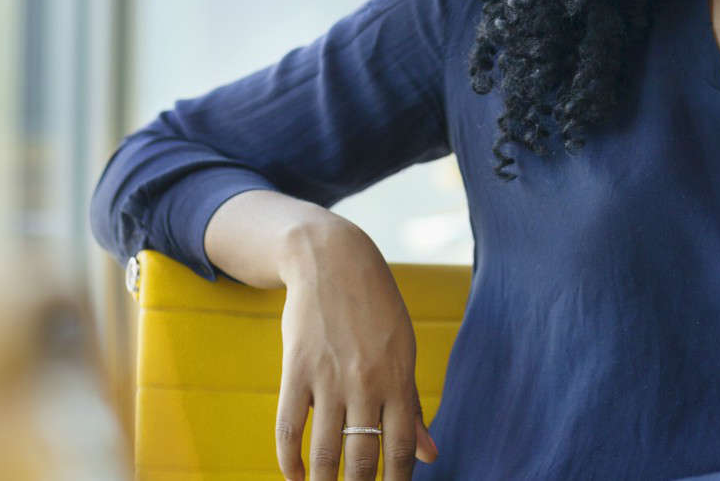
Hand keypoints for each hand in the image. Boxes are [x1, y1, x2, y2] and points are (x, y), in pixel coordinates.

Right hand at [275, 220, 440, 480]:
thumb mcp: (404, 352)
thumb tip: (431, 455)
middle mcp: (365, 383)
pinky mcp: (296, 369)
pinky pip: (288, 426)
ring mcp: (328, 378)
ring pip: (325, 450)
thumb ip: (412, 407)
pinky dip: (290, 459)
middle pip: (363, 458)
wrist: (333, 260)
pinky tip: (295, 477)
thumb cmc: (377, 310)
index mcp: (398, 380)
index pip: (400, 450)